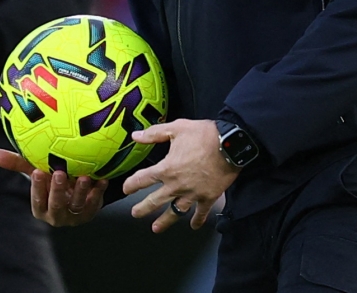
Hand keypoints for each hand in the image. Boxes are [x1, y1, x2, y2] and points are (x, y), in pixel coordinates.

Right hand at [0, 149, 106, 226]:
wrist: (75, 189)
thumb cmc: (50, 178)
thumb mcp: (34, 171)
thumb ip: (16, 164)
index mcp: (40, 207)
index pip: (37, 200)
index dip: (37, 188)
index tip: (38, 172)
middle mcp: (56, 215)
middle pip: (56, 206)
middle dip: (58, 191)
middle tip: (60, 173)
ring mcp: (74, 215)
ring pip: (77, 206)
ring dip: (81, 192)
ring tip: (84, 177)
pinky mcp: (90, 212)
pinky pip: (95, 204)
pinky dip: (99, 192)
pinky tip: (101, 179)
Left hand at [123, 119, 238, 232]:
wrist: (230, 145)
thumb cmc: (203, 135)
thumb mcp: (176, 128)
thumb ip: (154, 134)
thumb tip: (136, 136)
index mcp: (167, 169)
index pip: (143, 179)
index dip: (131, 185)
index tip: (126, 189)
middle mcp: (176, 185)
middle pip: (155, 201)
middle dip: (143, 209)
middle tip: (135, 214)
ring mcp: (192, 194)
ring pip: (175, 212)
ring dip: (165, 221)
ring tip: (156, 228)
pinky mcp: (208, 197)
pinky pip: (201, 213)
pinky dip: (197, 220)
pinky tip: (193, 225)